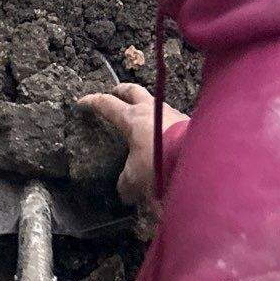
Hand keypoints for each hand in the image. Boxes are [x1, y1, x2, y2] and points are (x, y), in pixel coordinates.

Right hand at [77, 84, 188, 205]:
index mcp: (131, 118)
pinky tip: (166, 134)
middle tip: (115, 92)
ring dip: (147, 106)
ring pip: (154, 102)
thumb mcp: (135, 179)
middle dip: (122, 90)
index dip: (92, 102)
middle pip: (133, 91)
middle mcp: (151, 109)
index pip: (106, 104)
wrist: (197, 161)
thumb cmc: (158, 164)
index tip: (82, 102)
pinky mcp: (188, 122)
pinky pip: (172, 117)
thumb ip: (126, 183)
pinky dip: (164, 123)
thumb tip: (124, 190)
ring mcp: (171, 112)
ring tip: (144, 116)